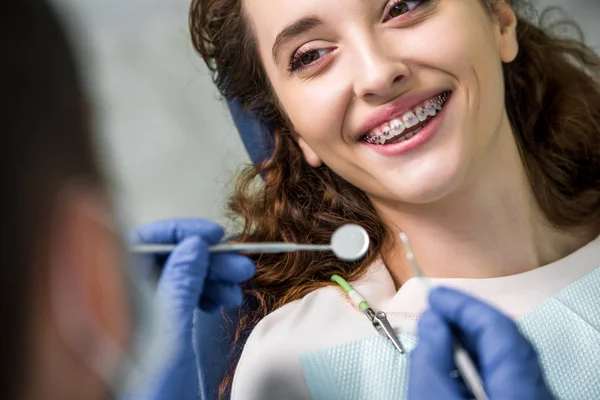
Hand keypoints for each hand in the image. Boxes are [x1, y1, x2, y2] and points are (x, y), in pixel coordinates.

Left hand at [127, 218, 254, 399]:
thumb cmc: (148, 392)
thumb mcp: (168, 335)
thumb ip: (178, 286)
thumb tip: (193, 246)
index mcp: (112, 296)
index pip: (142, 243)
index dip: (179, 233)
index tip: (213, 235)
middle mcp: (122, 300)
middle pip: (165, 261)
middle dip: (205, 259)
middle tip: (238, 265)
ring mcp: (140, 314)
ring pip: (177, 279)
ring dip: (210, 278)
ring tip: (237, 287)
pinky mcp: (156, 328)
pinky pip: (181, 299)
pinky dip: (204, 295)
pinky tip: (221, 301)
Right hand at [408, 287, 553, 399]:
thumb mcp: (430, 397)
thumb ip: (430, 357)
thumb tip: (432, 320)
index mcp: (517, 388)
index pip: (499, 328)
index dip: (465, 306)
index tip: (435, 296)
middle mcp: (536, 393)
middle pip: (506, 340)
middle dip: (467, 320)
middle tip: (435, 310)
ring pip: (506, 359)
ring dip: (470, 341)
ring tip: (438, 334)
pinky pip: (504, 376)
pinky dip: (478, 362)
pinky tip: (453, 364)